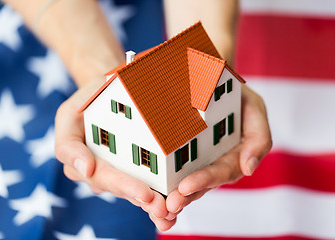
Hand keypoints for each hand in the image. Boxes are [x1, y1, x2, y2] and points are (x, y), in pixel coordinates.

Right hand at [54, 79, 174, 230]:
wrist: (108, 92)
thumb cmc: (88, 101)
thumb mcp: (68, 115)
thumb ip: (68, 144)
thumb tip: (86, 170)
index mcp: (81, 162)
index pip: (102, 175)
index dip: (122, 184)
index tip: (143, 192)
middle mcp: (98, 172)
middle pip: (121, 188)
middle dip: (141, 198)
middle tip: (161, 207)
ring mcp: (116, 172)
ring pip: (133, 191)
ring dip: (152, 203)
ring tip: (170, 210)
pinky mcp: (134, 169)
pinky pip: (145, 182)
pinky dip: (159, 193)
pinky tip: (173, 202)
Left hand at [164, 85, 271, 223]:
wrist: (212, 79)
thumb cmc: (237, 95)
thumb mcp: (254, 109)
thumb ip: (259, 138)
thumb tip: (249, 169)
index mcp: (234, 156)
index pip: (221, 172)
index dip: (204, 180)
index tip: (185, 187)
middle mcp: (214, 162)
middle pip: (200, 183)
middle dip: (185, 196)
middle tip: (170, 205)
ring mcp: (196, 159)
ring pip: (184, 181)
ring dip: (172, 194)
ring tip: (158, 203)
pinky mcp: (179, 152)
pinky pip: (170, 167)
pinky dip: (162, 180)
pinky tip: (150, 187)